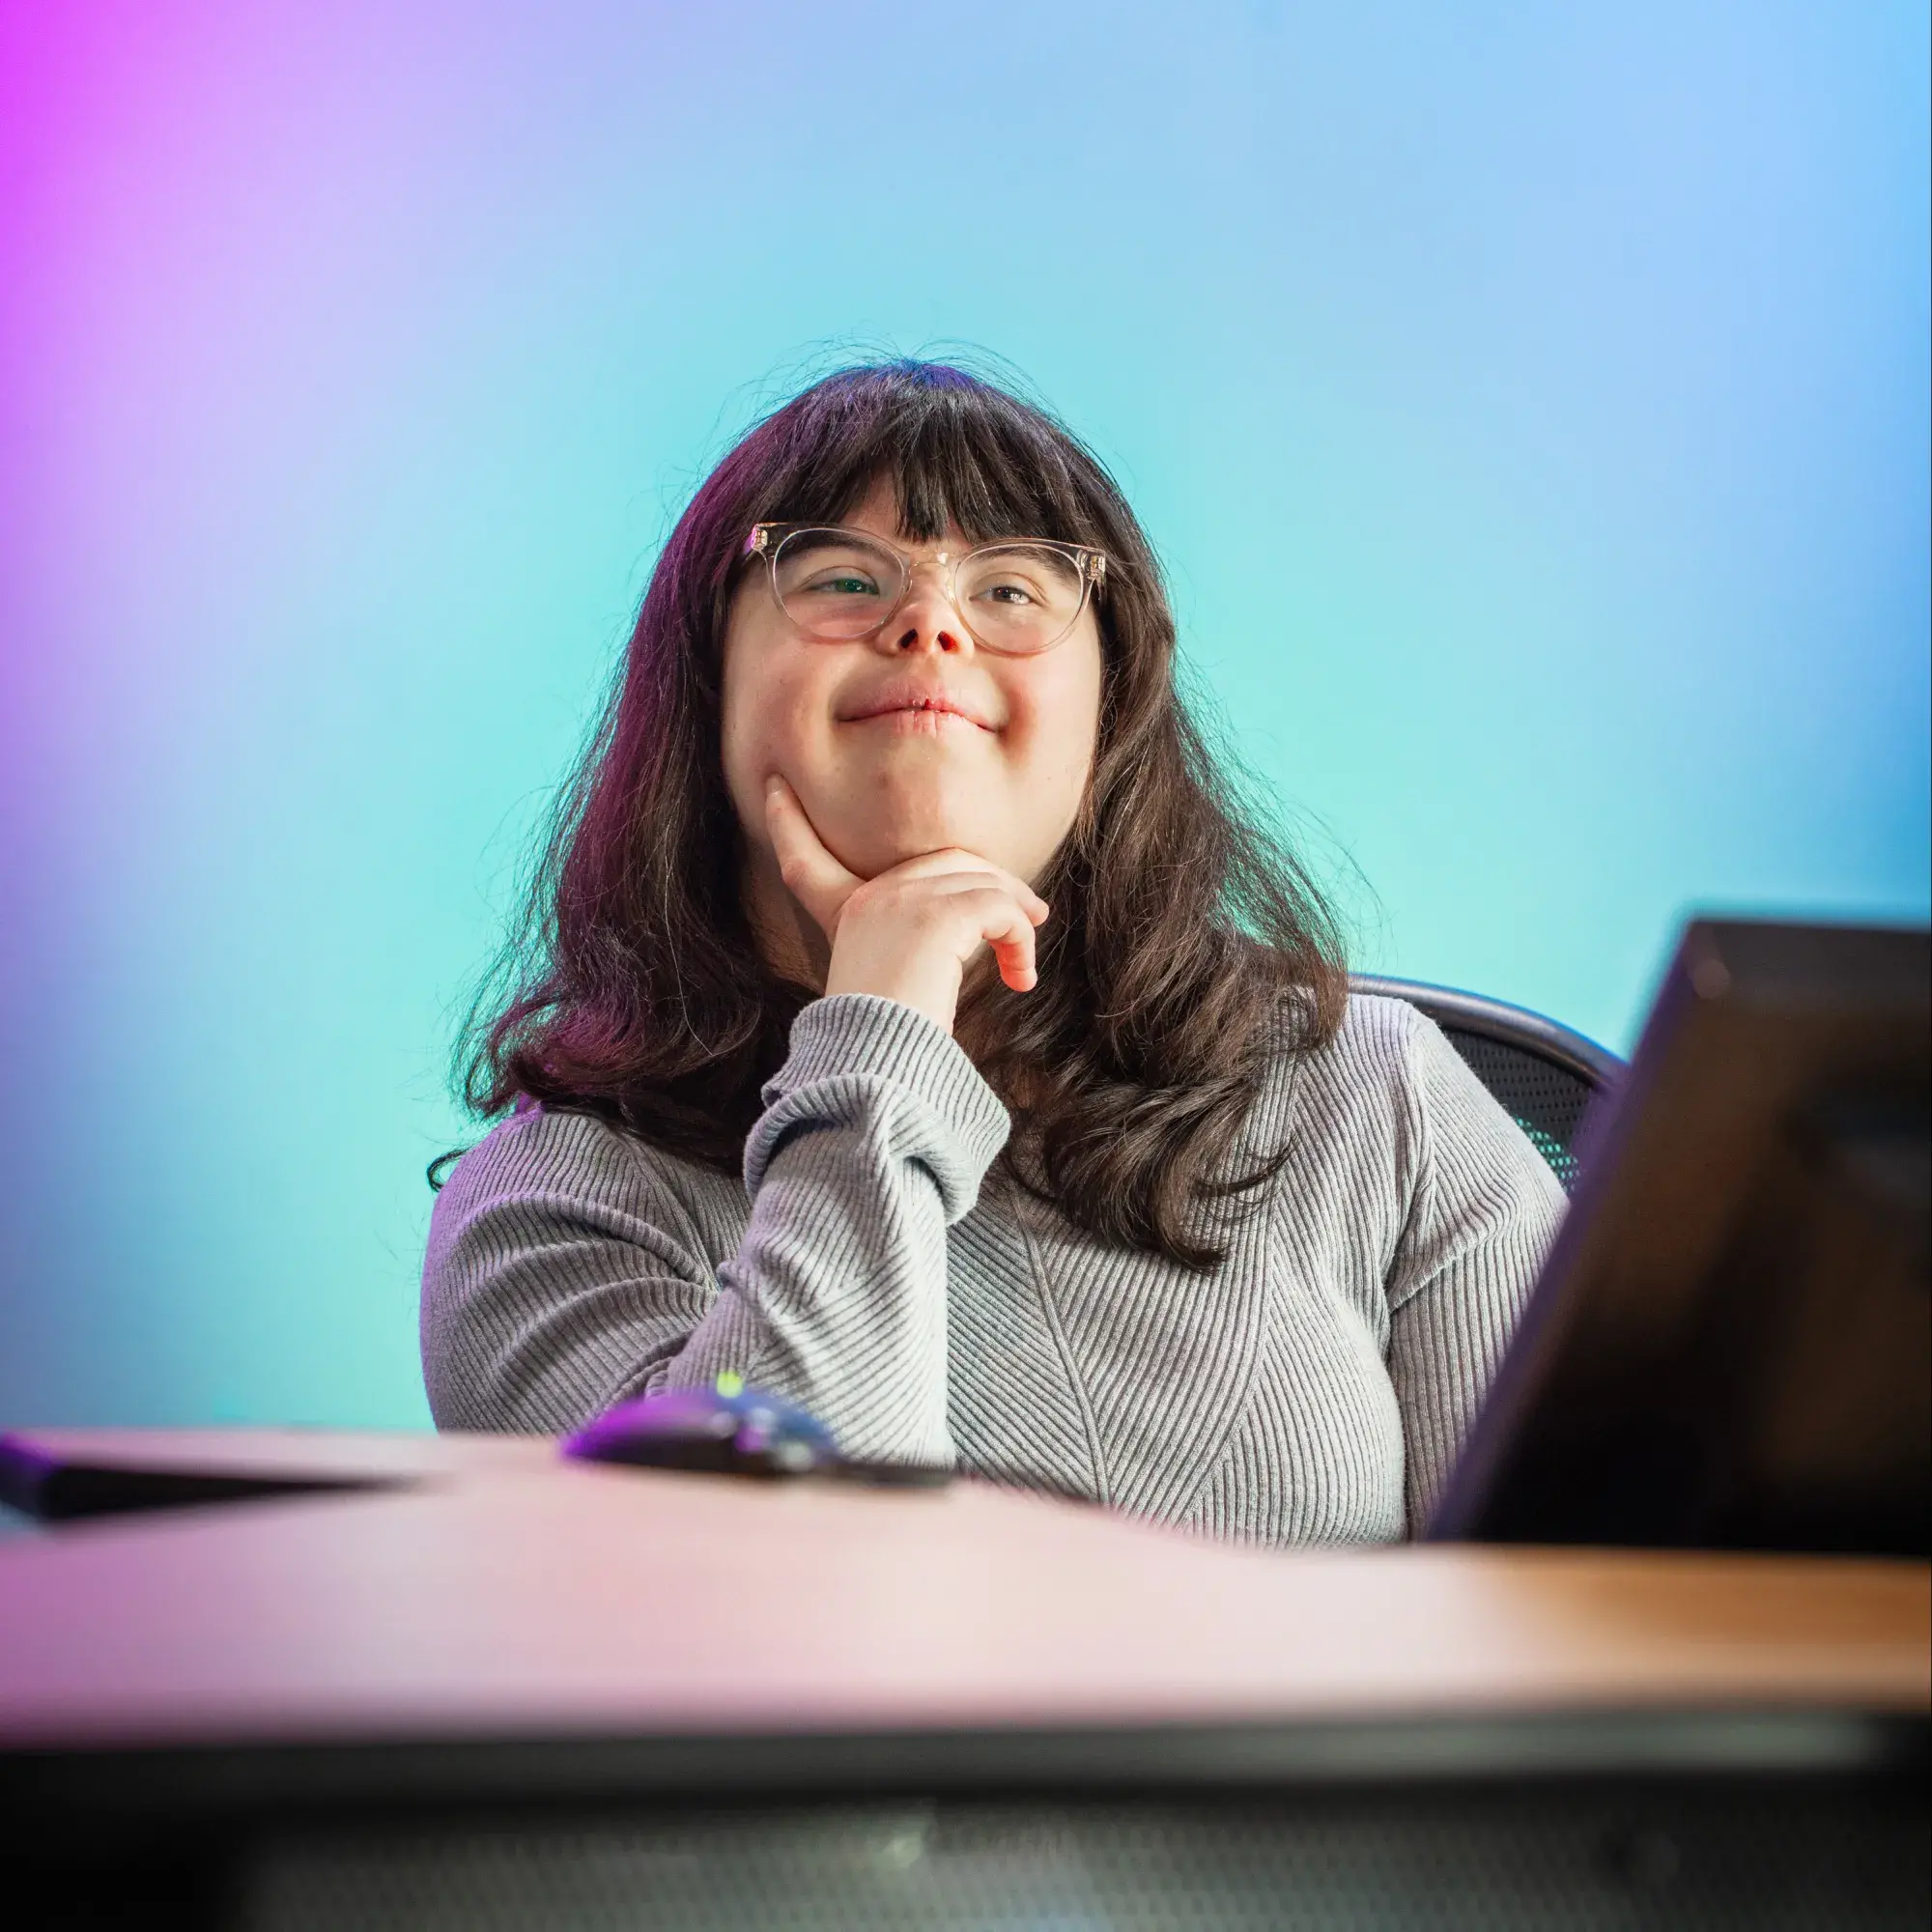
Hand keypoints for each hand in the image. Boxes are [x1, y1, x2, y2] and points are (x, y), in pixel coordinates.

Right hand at [763, 775, 1049, 1037]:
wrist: (882, 1066)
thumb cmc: (887, 1044)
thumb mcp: (883, 985)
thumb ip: (905, 948)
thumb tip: (973, 930)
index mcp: (843, 914)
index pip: (804, 859)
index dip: (786, 823)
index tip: (774, 787)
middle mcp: (868, 897)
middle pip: (947, 861)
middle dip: (993, 884)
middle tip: (1030, 915)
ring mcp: (901, 900)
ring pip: (983, 882)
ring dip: (1016, 921)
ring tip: (1023, 964)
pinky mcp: (939, 916)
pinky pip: (1000, 908)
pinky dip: (1021, 939)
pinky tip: (1021, 976)